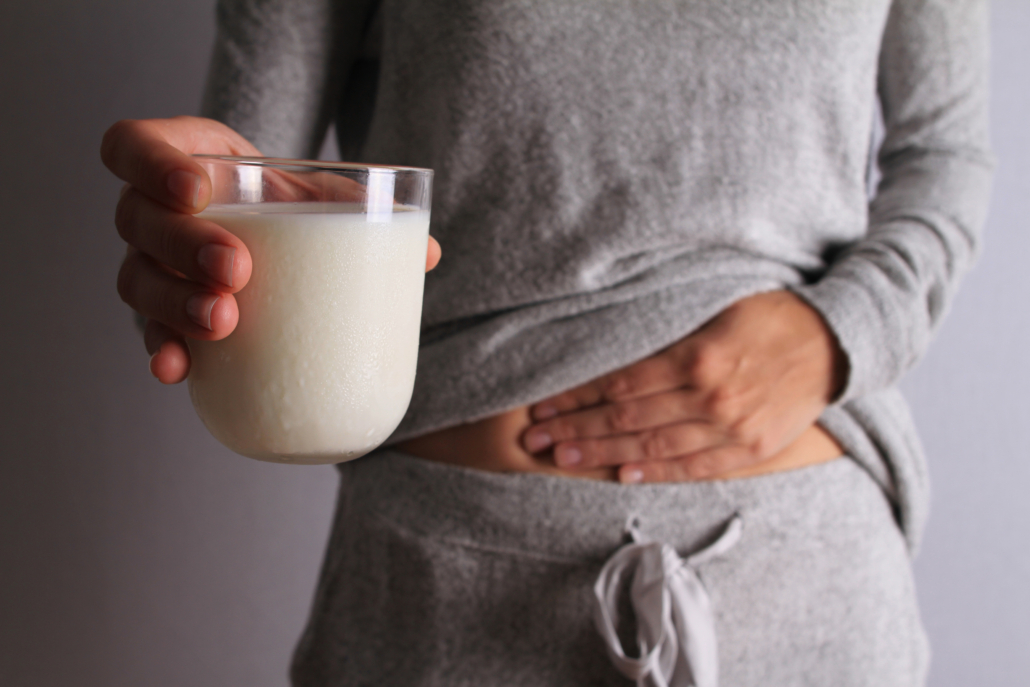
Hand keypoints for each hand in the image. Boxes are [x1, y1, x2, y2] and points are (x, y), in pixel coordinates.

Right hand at [101, 116, 441, 383]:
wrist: (281, 237)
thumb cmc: (291, 203)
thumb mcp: (319, 194)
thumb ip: (362, 208)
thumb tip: (428, 252)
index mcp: (182, 160)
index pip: (133, 147)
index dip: (152, 165)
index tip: (199, 190)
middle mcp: (152, 212)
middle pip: (138, 221)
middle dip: (184, 246)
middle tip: (237, 271)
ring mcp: (152, 266)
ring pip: (136, 281)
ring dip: (175, 304)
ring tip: (223, 322)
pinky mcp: (163, 314)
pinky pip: (151, 333)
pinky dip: (164, 351)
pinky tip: (177, 371)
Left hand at [520, 291, 846, 482]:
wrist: (835, 343)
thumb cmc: (771, 314)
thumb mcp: (716, 307)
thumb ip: (667, 327)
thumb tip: (610, 339)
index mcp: (697, 355)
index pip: (619, 383)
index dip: (577, 397)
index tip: (543, 404)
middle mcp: (710, 396)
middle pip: (626, 418)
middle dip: (575, 429)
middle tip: (536, 437)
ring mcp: (731, 427)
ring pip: (652, 446)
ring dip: (602, 454)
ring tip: (563, 459)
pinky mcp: (750, 448)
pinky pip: (694, 466)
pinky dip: (656, 472)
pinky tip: (622, 475)